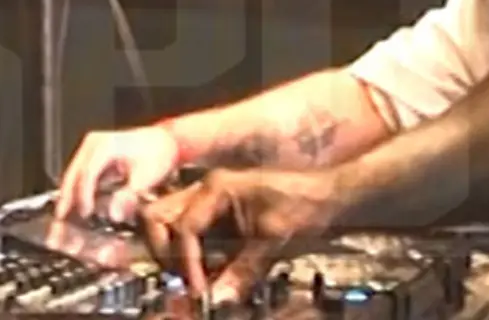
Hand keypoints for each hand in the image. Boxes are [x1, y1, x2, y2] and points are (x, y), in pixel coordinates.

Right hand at [52, 125, 181, 223]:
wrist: (166, 141)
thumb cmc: (158, 153)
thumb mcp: (145, 177)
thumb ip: (128, 196)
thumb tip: (114, 213)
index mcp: (104, 146)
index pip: (87, 173)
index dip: (83, 195)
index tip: (85, 213)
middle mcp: (95, 143)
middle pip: (74, 172)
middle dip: (67, 196)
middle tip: (61, 217)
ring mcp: (93, 147)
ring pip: (74, 172)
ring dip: (70, 193)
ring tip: (65, 214)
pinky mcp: (95, 153)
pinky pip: (81, 172)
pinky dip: (78, 188)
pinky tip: (77, 203)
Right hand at [140, 168, 342, 303]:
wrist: (330, 194)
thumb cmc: (306, 203)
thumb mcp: (275, 239)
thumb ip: (243, 271)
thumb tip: (217, 299)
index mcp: (217, 188)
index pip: (183, 228)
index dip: (187, 263)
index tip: (199, 290)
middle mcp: (207, 191)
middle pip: (159, 218)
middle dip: (164, 252)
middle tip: (183, 281)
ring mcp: (211, 202)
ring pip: (170, 226)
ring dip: (175, 255)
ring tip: (196, 281)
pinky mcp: (219, 216)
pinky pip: (192, 236)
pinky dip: (194, 257)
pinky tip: (210, 274)